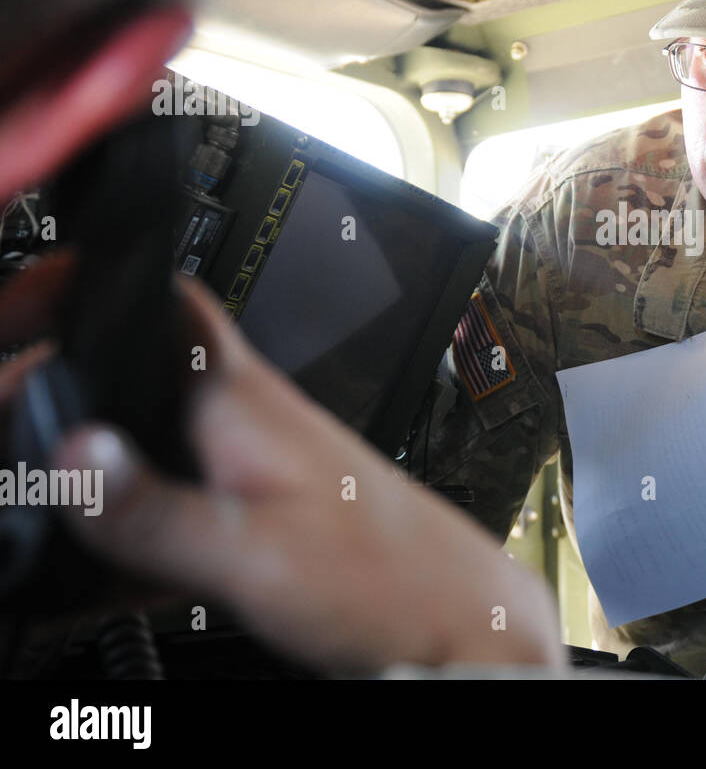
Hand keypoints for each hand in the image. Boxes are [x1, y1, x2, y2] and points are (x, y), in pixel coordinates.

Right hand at [46, 277, 563, 673]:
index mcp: (245, 402)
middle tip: (17, 424)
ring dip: (100, 470)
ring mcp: (256, 466)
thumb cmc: (387, 578)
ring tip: (52, 507)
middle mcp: (250, 419)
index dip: (98, 289)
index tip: (33, 309)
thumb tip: (74, 450)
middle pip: (143, 375)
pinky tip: (105, 576)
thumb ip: (153, 507)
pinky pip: (179, 504)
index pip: (172, 302)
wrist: (456, 622)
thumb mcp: (250, 551)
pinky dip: (135, 530)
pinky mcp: (263, 513)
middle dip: (72, 394)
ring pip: (153, 443)